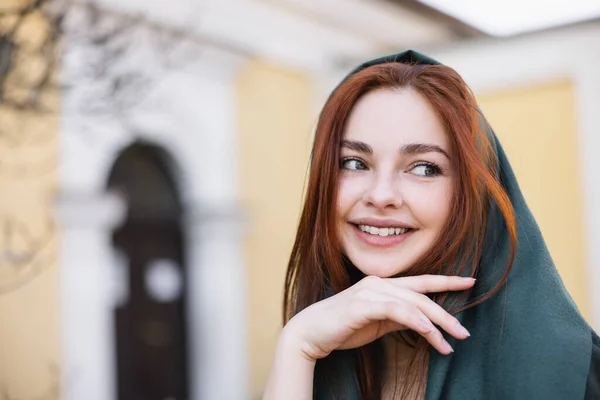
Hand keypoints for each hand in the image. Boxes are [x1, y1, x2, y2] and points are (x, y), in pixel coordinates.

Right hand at [284, 274, 473, 360]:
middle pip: (422, 294)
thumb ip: (397, 317)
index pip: (420, 281)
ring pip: (413, 303)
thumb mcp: (376, 322)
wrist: (311, 332)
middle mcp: (378, 283)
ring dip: (435, 324)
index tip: (469, 281)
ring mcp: (370, 292)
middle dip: (446, 314)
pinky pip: (397, 311)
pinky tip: (428, 333)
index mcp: (382, 284)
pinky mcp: (363, 305)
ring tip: (449, 343)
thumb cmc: (342, 327)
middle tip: (464, 332)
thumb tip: (421, 322)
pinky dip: (416, 321)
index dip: (446, 281)